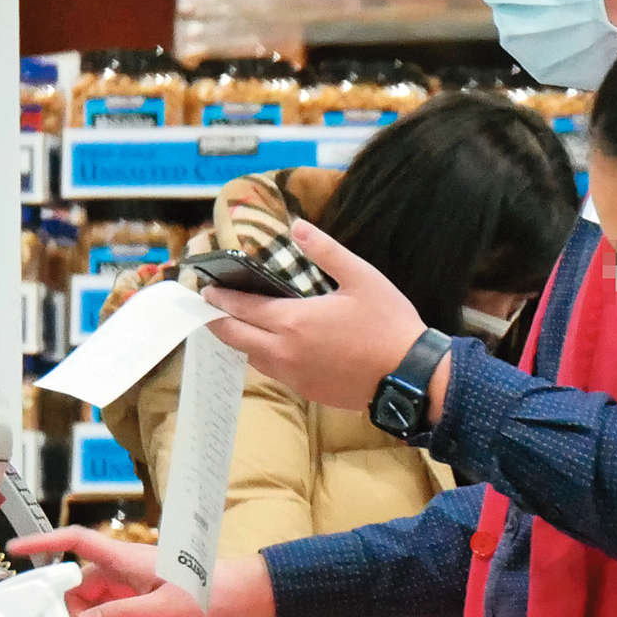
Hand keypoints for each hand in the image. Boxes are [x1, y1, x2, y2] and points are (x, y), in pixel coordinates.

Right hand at [8, 528, 274, 616]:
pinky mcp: (146, 596)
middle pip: (83, 591)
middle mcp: (126, 568)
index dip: (46, 542)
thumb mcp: (164, 611)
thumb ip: (120, 616)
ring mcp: (135, 583)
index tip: (20, 548)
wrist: (248, 596)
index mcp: (127, 560)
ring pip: (101, 608)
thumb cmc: (215, 594)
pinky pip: (120, 615)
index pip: (78, 541)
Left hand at [202, 218, 429, 416]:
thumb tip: (298, 226)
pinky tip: (278, 348)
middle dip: (217, 321)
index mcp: (293, 320)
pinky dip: (266, 357)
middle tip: (210, 309)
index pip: (241, 307)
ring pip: (251, 357)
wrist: (410, 375)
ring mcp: (293, 374)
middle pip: (233, 336)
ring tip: (242, 325)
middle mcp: (283, 350)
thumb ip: (327, 251)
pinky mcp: (306, 391)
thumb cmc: (388, 324)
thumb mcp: (363, 278)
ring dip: (242, 340)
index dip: (220, 297)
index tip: (207, 289)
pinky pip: (273, 372)